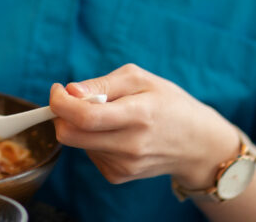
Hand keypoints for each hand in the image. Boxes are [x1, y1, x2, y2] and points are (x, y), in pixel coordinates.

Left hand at [49, 64, 239, 186]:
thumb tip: (70, 91)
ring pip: (78, 143)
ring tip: (110, 116)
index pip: (84, 116)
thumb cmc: (169, 103)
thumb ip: (102, 83)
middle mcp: (130, 145)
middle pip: (70, 135)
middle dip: (61, 115)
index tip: (58, 89)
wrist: (197, 144)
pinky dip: (93, 140)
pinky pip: (89, 154)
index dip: (60, 102)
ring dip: (81, 126)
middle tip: (73, 100)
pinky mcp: (119, 176)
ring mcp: (124, 165)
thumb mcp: (141, 79)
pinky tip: (116, 134)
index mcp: (138, 115)